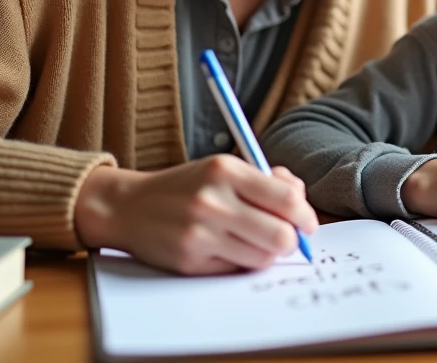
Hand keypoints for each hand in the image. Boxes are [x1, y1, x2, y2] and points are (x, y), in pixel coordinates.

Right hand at [73, 156, 318, 274]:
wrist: (129, 206)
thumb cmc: (187, 186)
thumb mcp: (223, 168)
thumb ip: (266, 180)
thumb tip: (301, 199)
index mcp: (225, 170)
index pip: (287, 199)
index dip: (306, 215)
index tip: (307, 223)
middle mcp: (213, 201)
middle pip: (281, 235)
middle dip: (292, 240)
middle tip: (287, 238)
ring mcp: (200, 233)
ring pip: (263, 257)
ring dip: (267, 253)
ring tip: (255, 242)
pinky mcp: (191, 260)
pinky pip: (237, 269)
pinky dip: (242, 261)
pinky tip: (229, 248)